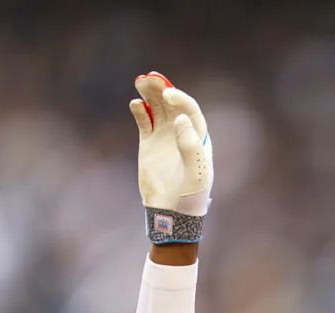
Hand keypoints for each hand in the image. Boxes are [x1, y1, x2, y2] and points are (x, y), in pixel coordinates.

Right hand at [130, 71, 213, 216]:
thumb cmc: (190, 195)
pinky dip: (140, 112)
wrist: (172, 212)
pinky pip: (144, 122)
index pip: (190, 111)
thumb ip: (189, 147)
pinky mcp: (149, 144)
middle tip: (149, 78)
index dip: (180, 100)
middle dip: (162, 90)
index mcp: (198, 138)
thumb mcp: (195, 173)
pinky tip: (136, 104)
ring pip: (157, 110)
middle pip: (172, 106)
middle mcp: (182, 133)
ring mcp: (165, 137)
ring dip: (149, 95)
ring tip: (140, 82)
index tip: (168, 94)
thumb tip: (181, 119)